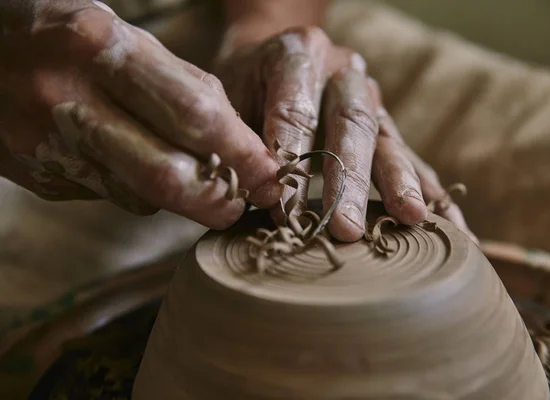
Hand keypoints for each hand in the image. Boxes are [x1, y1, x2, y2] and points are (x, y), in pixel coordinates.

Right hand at [0, 1, 282, 228]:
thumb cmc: (64, 32)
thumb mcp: (122, 33)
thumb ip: (178, 83)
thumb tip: (233, 141)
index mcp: (98, 47)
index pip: (193, 115)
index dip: (241, 153)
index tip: (271, 177)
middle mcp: (68, 99)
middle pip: (166, 174)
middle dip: (216, 199)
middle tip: (241, 203)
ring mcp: (47, 144)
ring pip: (140, 194)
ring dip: (181, 196)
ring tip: (196, 180)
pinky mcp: (38, 176)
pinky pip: (109, 194)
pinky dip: (138, 188)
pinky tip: (135, 163)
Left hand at [215, 26, 476, 241]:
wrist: (273, 60)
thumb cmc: (245, 88)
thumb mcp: (230, 103)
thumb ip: (244, 143)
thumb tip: (262, 199)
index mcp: (298, 53)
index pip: (296, 108)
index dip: (290, 157)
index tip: (283, 207)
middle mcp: (342, 71)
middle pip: (349, 125)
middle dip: (348, 181)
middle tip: (346, 228)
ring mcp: (370, 97)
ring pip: (386, 139)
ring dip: (398, 183)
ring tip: (410, 218)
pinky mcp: (385, 125)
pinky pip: (412, 157)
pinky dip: (431, 193)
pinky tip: (452, 225)